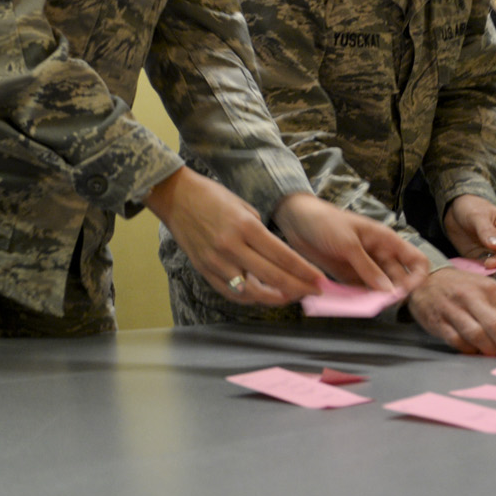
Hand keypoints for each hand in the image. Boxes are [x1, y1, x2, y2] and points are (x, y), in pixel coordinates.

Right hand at [147, 166, 323, 305]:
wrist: (175, 197)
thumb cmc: (211, 196)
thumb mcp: (244, 207)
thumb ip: (261, 234)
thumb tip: (280, 258)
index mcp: (245, 226)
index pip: (283, 256)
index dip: (305, 272)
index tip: (320, 280)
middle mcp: (231, 246)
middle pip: (273, 277)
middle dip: (299, 287)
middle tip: (315, 292)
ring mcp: (215, 261)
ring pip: (252, 292)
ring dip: (276, 297)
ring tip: (291, 296)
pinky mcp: (204, 270)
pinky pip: (231, 292)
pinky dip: (250, 299)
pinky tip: (263, 297)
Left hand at [272, 192, 429, 294]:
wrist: (295, 219)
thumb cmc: (325, 222)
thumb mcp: (348, 243)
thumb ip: (367, 267)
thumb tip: (389, 291)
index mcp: (387, 241)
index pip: (417, 261)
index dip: (417, 278)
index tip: (404, 291)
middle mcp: (379, 256)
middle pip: (399, 280)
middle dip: (393, 294)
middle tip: (379, 304)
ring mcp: (364, 267)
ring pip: (379, 289)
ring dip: (375, 299)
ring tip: (364, 306)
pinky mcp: (347, 275)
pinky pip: (359, 291)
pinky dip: (358, 299)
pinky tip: (352, 305)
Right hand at [407, 267, 495, 358]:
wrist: (425, 279)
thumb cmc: (466, 290)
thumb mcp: (490, 294)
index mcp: (494, 290)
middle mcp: (474, 297)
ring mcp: (454, 309)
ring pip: (478, 337)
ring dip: (490, 351)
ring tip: (492, 352)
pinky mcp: (437, 321)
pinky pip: (458, 343)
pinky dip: (470, 351)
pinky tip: (473, 348)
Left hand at [442, 195, 495, 266]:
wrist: (458, 212)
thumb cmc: (473, 208)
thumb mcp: (478, 216)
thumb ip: (487, 231)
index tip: (489, 264)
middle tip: (481, 268)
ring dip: (490, 273)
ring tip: (475, 269)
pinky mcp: (488, 261)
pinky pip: (488, 273)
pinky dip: (481, 273)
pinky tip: (471, 269)